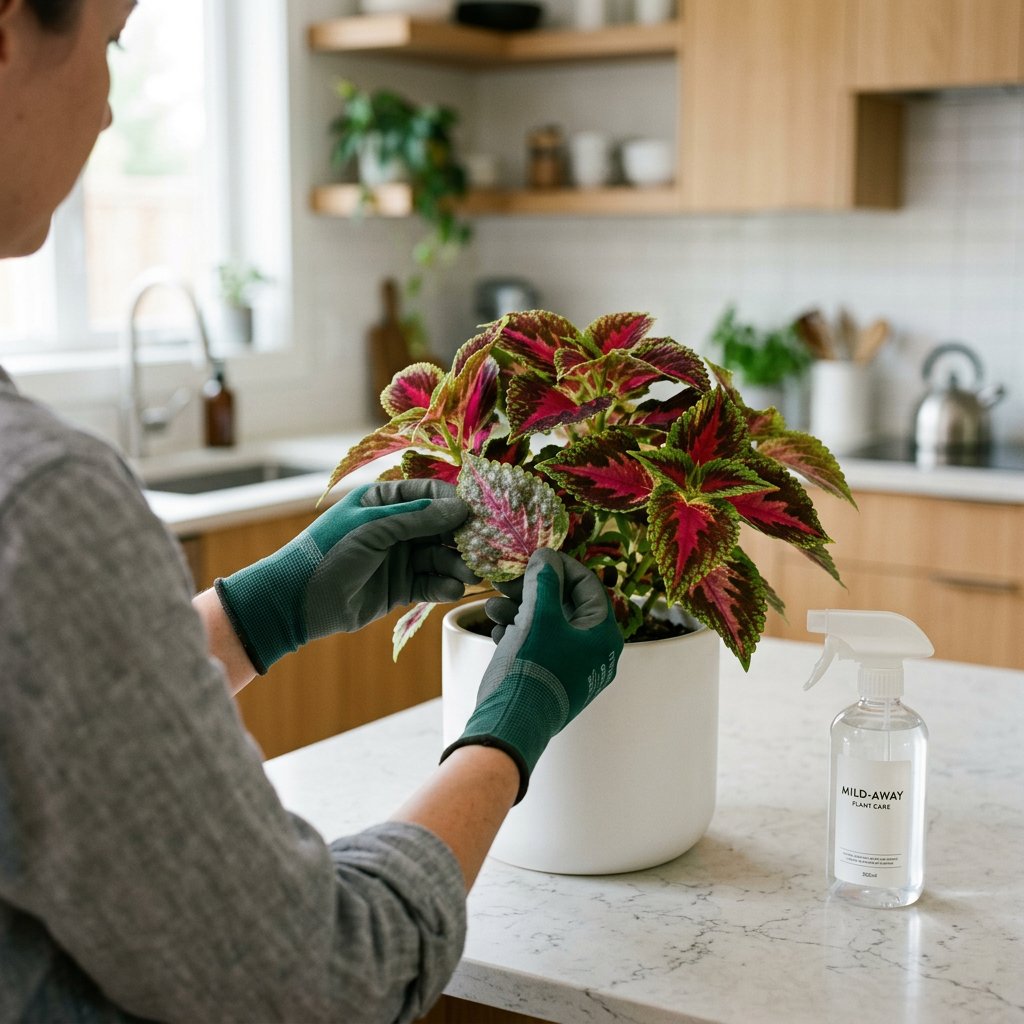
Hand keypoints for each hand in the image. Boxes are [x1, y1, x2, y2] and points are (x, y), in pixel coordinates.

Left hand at [215, 480, 477, 672]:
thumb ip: (418, 518)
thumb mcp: (373, 528)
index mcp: (384, 501)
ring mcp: (399, 558)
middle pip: (441, 527)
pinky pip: (430, 583)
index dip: (455, 504)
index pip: (430, 495)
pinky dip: (443, 586)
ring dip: (456, 564)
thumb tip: (461, 509)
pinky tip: (451, 589)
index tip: (479, 514)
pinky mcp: (401, 588)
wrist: (299, 601)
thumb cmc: (329, 552)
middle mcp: (396, 527)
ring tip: (468, 574)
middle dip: (462, 538)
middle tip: (484, 549)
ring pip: (440, 557)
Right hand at [441, 548, 622, 802]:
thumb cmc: (532, 668)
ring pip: (548, 626)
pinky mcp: (551, 680)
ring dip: (520, 610)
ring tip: (493, 604)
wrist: (511, 726)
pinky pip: (539, 647)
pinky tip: (497, 629)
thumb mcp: (538, 616)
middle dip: (533, 589)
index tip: (536, 555)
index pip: (588, 586)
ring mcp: (573, 669)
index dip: (561, 565)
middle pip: (565, 605)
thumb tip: (546, 556)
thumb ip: (543, 581)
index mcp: (603, 635)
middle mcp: (594, 652)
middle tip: (508, 578)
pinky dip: (519, 633)